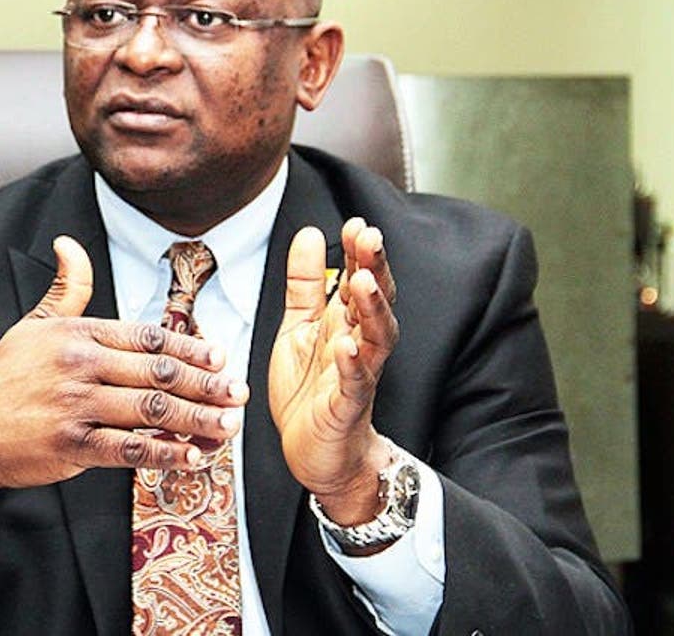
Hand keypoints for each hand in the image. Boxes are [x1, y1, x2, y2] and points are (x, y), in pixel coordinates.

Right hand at [0, 235, 248, 546]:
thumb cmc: (2, 378)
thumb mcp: (32, 326)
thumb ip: (66, 289)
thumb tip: (70, 243)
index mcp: (77, 333)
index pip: (148, 335)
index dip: (191, 346)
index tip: (221, 356)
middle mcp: (79, 365)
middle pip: (159, 371)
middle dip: (206, 383)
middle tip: (238, 392)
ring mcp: (75, 405)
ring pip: (152, 409)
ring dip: (198, 418)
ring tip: (228, 425)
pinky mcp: (70, 445)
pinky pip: (130, 449)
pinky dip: (167, 453)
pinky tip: (193, 455)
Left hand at [267, 219, 399, 525]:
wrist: (317, 451)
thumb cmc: (311, 388)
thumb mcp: (298, 327)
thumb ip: (304, 284)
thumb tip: (311, 234)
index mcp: (344, 321)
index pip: (356, 278)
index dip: (358, 252)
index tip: (356, 222)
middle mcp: (357, 342)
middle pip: (374, 300)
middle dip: (374, 268)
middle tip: (370, 236)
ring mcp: (357, 373)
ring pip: (374, 337)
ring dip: (371, 308)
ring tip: (363, 281)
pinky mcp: (348, 405)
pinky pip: (355, 382)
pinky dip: (352, 363)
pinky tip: (346, 344)